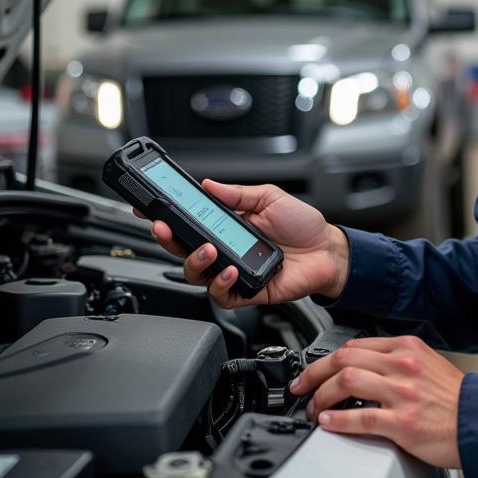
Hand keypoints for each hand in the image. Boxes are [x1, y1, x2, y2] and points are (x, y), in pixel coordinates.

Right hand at [139, 180, 349, 309]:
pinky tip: (230, 270)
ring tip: (209, 250)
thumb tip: (208, 184)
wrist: (328, 251)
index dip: (168, 217)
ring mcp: (233, 271)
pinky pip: (221, 294)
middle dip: (168, 239)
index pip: (189, 222)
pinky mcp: (246, 291)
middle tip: (164, 228)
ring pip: (196, 274)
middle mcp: (226, 249)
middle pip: (183, 250)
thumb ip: (238, 194)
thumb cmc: (302, 225)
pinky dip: (221, 283)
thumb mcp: (270, 198)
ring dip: (195, 261)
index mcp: (227, 225)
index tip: (149, 209)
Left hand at [291, 335, 463, 469]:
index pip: (355, 346)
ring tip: (313, 409)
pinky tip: (327, 422)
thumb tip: (363, 369)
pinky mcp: (403, 422)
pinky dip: (338, 419)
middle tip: (301, 387)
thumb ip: (397, 361)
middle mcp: (402, 365)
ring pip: (347, 382)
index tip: (314, 371)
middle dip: (314, 374)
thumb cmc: (456, 398)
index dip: (327, 359)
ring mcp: (402, 393)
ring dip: (321, 396)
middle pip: (344, 360)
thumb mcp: (427, 364)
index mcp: (406, 348)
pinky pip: (360, 417)